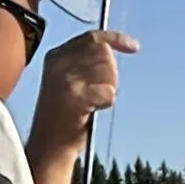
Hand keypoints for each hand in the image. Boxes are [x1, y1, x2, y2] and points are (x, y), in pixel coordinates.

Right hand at [26, 29, 139, 162]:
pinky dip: (107, 102)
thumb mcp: (68, 80)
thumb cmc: (65, 115)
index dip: (116, 39)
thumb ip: (84, 62)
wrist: (50, 146)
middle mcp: (59, 64)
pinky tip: (93, 111)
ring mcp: (66, 79)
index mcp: (56, 56)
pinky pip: (109, 92)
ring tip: (93, 103)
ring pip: (108, 71)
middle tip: (100, 93)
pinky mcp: (75, 97)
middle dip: (111, 73)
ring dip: (109, 88)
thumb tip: (111, 48)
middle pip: (104, 53)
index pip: (92, 37)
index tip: (134, 47)